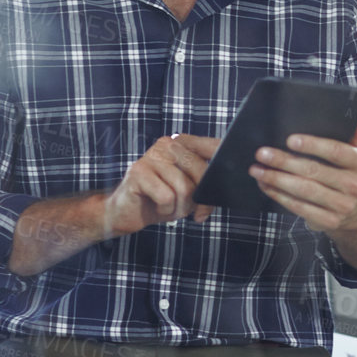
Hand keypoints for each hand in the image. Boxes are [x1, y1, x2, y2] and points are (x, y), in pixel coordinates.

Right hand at [102, 134, 217, 236]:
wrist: (126, 213)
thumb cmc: (161, 201)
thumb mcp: (191, 191)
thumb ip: (206, 183)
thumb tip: (228, 185)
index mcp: (183, 143)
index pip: (214, 148)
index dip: (225, 167)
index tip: (229, 184)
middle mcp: (168, 144)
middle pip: (201, 171)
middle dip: (202, 199)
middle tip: (197, 212)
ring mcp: (151, 156)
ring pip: (184, 188)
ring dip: (180, 207)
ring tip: (169, 207)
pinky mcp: (138, 171)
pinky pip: (167, 197)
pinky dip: (166, 210)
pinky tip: (157, 207)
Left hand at [249, 124, 356, 233]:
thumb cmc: (349, 173)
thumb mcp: (355, 153)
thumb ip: (350, 134)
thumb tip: (345, 115)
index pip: (337, 151)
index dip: (313, 145)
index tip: (290, 140)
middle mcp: (355, 185)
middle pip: (315, 171)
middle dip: (284, 161)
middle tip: (262, 154)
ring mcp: (343, 205)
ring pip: (304, 190)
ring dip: (277, 179)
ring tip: (257, 169)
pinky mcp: (329, 221)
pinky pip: (299, 207)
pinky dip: (279, 195)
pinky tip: (266, 185)